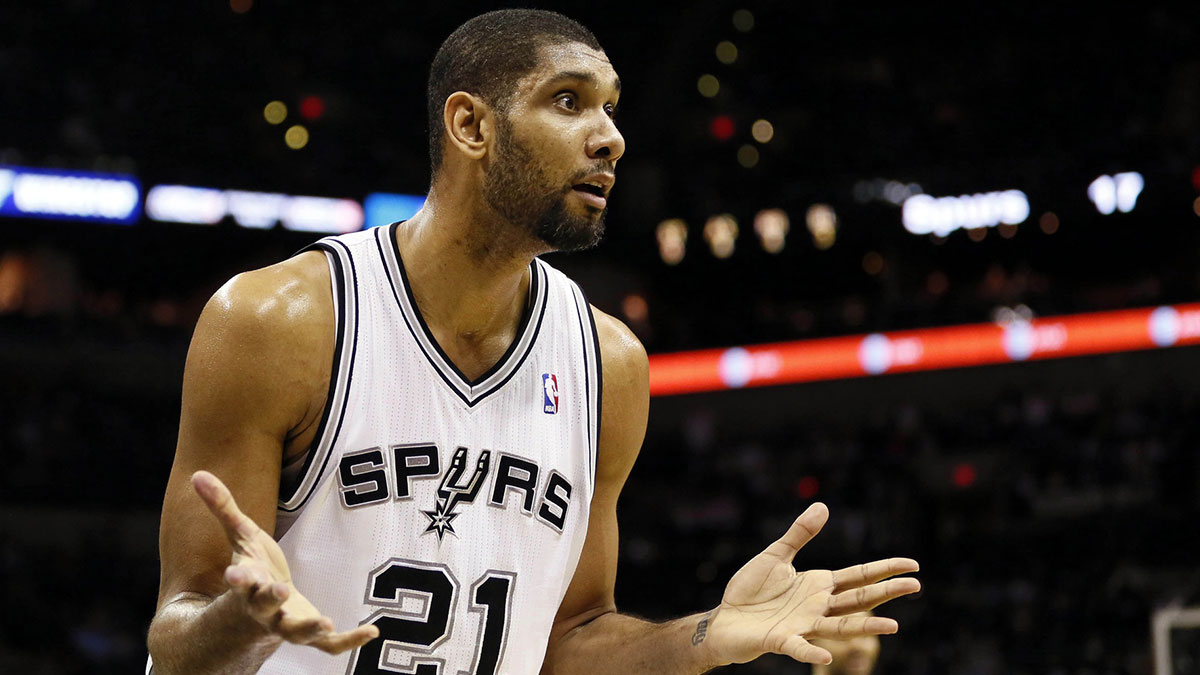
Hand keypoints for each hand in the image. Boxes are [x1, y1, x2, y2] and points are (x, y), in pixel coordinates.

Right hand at [191, 470, 378, 653]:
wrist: (256, 615)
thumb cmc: (253, 567)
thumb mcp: (241, 536)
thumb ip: (222, 507)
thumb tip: (197, 474)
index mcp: (249, 582)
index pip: (240, 580)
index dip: (239, 577)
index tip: (233, 573)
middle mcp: (263, 608)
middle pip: (264, 605)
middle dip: (269, 598)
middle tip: (278, 590)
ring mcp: (287, 624)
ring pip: (295, 632)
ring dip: (309, 628)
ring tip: (326, 623)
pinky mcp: (310, 634)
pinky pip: (329, 645)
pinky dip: (348, 640)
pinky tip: (372, 631)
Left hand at [704, 503, 919, 665]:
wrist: (725, 619)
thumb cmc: (751, 590)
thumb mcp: (776, 556)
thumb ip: (799, 534)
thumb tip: (823, 506)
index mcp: (819, 585)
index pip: (859, 576)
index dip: (885, 569)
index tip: (912, 565)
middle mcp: (817, 607)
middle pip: (859, 599)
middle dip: (887, 592)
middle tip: (917, 585)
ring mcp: (802, 625)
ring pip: (840, 626)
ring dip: (866, 627)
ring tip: (893, 626)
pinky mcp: (780, 640)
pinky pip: (798, 647)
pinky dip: (811, 652)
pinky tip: (826, 657)